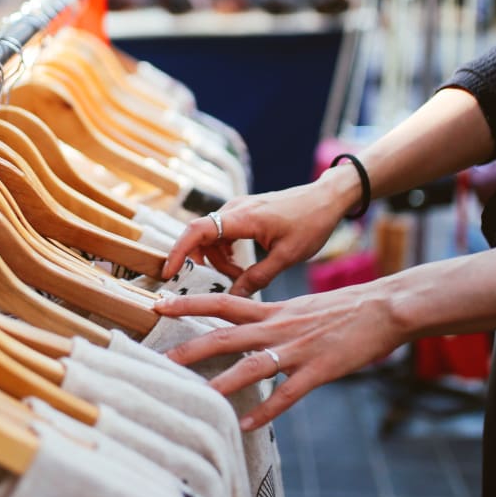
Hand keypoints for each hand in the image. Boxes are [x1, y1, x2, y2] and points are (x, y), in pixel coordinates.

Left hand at [152, 281, 407, 429]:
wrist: (384, 306)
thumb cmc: (343, 307)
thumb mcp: (301, 306)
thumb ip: (273, 317)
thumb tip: (249, 326)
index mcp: (274, 309)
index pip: (222, 301)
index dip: (189, 302)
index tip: (159, 302)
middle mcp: (279, 326)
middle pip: (226, 334)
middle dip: (191, 346)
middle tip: (161, 358)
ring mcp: (298, 348)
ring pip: (253, 365)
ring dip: (223, 381)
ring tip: (199, 396)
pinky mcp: (319, 369)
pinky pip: (288, 394)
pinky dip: (267, 410)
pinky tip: (249, 424)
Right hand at [161, 174, 355, 296]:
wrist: (326, 198)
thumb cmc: (311, 223)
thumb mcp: (287, 256)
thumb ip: (257, 278)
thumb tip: (232, 298)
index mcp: (244, 217)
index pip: (198, 230)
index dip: (179, 251)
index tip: (169, 273)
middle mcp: (236, 208)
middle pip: (201, 235)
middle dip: (203, 261)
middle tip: (222, 281)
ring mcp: (239, 208)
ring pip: (211, 236)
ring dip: (217, 258)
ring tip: (240, 275)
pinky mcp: (244, 211)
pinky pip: (222, 231)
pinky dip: (225, 250)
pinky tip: (242, 265)